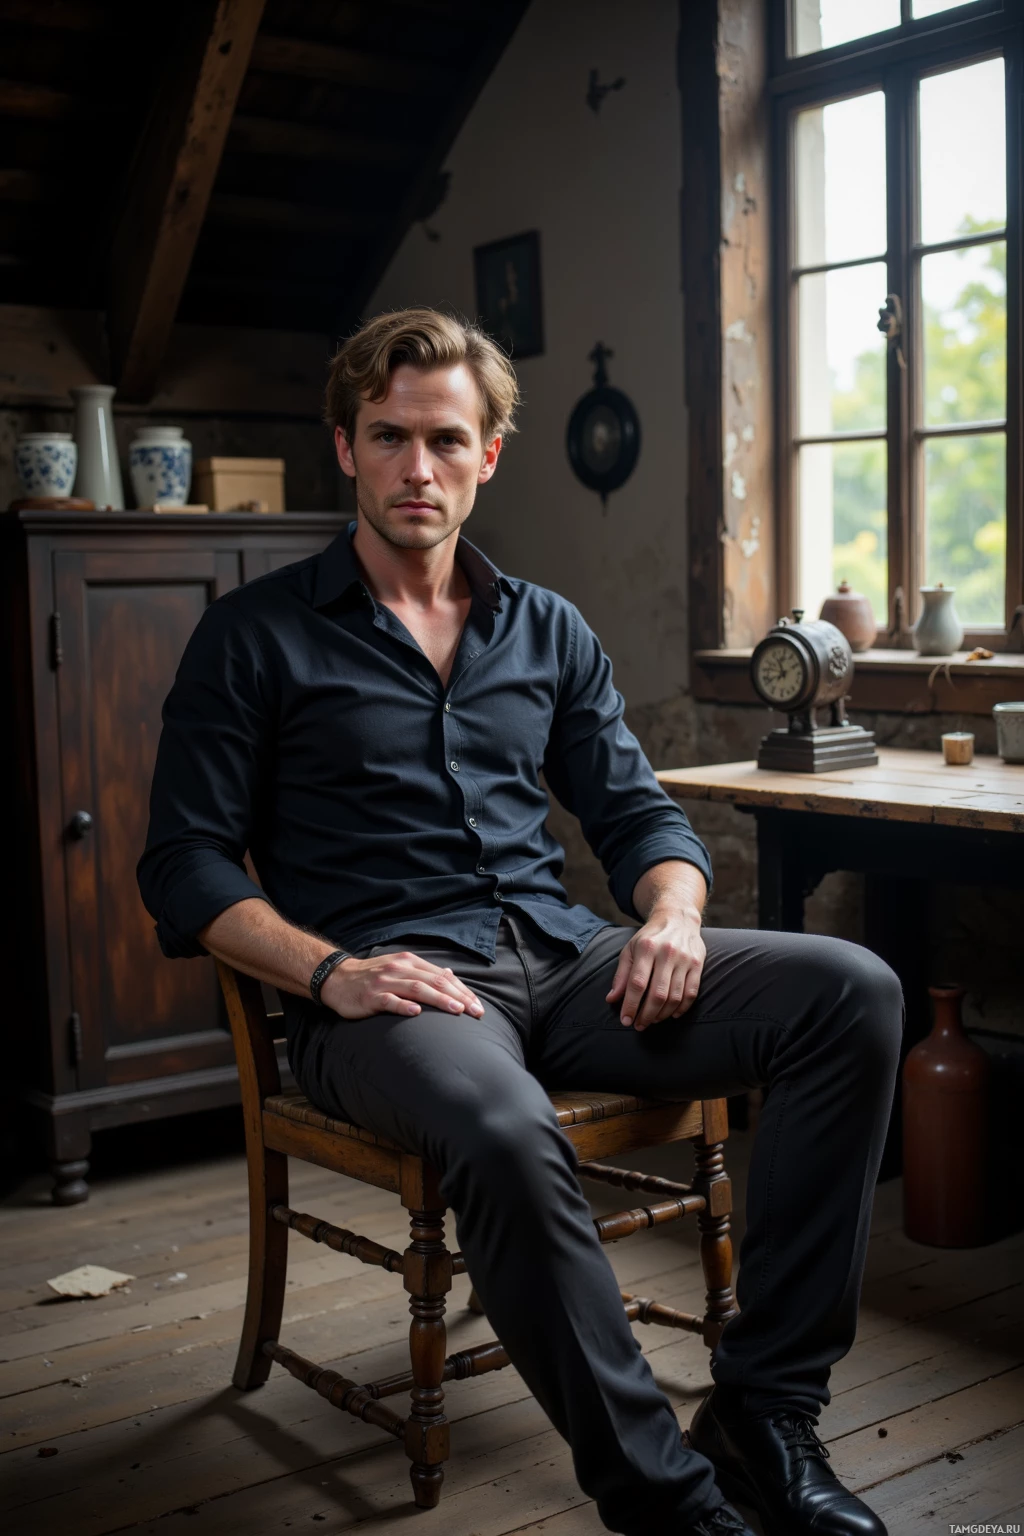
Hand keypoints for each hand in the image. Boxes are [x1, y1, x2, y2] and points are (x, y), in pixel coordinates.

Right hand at [320, 950, 485, 1020]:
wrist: (338, 978)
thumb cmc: (373, 977)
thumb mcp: (400, 969)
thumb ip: (425, 973)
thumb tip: (450, 975)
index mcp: (410, 962)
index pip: (443, 976)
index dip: (462, 990)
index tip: (478, 1006)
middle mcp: (400, 969)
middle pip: (434, 981)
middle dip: (458, 997)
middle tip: (476, 1012)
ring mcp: (385, 982)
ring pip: (416, 989)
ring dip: (439, 999)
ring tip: (457, 1010)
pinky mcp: (370, 996)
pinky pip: (389, 1001)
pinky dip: (403, 1006)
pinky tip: (416, 1012)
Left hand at [605, 909, 705, 1030]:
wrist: (678, 918)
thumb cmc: (650, 937)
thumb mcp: (630, 949)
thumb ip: (621, 975)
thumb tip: (612, 999)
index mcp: (646, 948)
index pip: (637, 983)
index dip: (630, 1005)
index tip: (625, 1020)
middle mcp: (667, 953)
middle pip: (657, 994)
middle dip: (646, 1015)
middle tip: (639, 1025)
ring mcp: (685, 959)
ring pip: (675, 996)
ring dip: (663, 1014)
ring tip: (653, 1020)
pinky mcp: (698, 964)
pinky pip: (691, 993)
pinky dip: (682, 1008)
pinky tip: (672, 1014)